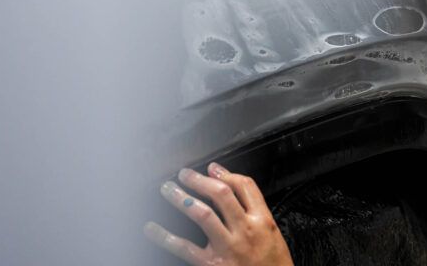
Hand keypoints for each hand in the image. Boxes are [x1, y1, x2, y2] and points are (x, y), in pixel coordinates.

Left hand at [145, 163, 293, 265]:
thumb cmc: (273, 264)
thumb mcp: (272, 233)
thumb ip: (255, 212)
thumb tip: (233, 190)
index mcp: (262, 220)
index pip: (245, 186)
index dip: (226, 173)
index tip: (212, 169)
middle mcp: (245, 230)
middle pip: (221, 194)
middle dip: (200, 180)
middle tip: (185, 174)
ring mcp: (228, 247)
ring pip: (202, 213)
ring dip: (182, 198)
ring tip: (168, 189)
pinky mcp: (212, 264)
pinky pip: (185, 247)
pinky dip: (165, 237)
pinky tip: (152, 228)